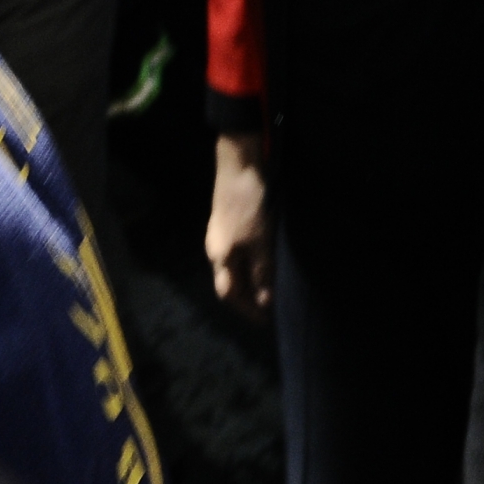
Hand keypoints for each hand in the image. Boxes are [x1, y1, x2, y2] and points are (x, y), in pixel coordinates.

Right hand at [204, 132, 272, 316]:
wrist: (240, 163)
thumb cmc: (250, 205)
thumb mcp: (260, 241)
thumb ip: (261, 272)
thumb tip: (263, 301)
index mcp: (220, 257)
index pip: (229, 294)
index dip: (246, 309)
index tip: (265, 320)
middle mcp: (215, 248)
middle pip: (228, 281)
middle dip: (246, 297)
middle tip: (268, 307)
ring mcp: (219, 234)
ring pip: (232, 266)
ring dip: (248, 280)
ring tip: (267, 287)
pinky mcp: (227, 221)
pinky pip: (237, 252)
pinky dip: (249, 264)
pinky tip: (262, 261)